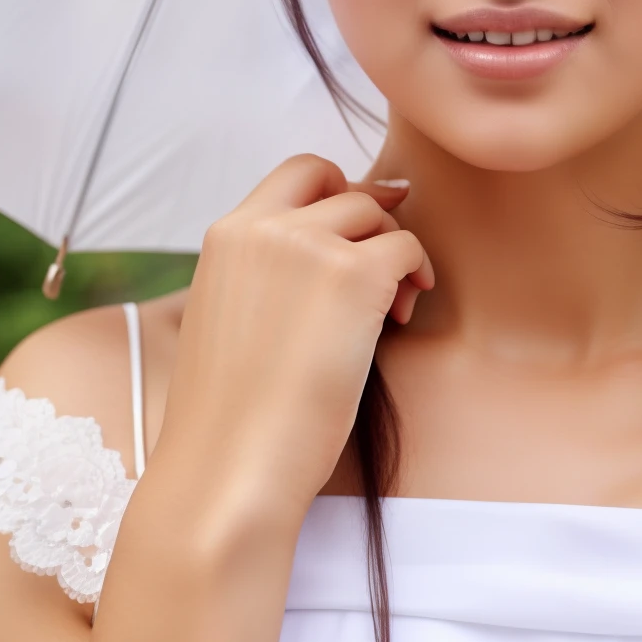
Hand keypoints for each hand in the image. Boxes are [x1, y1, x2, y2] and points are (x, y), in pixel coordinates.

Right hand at [151, 155, 432, 531]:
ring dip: (394, 250)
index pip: (294, 175)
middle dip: (369, 208)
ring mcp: (309, 246)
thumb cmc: (231, 415)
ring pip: (376, 212)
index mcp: (226, 236)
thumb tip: (325, 253)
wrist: (230, 465)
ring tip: (393, 306)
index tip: (363, 219)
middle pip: (336, 179)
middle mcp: (263, 227)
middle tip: (388, 255)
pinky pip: (407, 248)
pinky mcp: (355, 274)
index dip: (335, 190)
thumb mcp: (228, 320)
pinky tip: (402, 315)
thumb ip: (263, 274)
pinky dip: (416, 274)